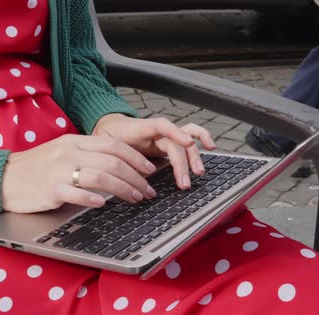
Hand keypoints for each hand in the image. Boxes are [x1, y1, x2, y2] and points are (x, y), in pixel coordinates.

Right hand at [1, 134, 157, 212]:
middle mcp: (69, 153)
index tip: (149, 170)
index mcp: (74, 142)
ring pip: (101, 176)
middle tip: (148, 191)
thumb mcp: (60, 152)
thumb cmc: (34, 168)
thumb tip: (117, 164)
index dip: (136, 157)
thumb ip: (86, 154)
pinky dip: (92, 198)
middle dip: (137, 177)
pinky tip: (103, 204)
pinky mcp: (49, 189)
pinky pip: (75, 192)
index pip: (114, 145)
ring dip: (124, 188)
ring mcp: (59, 170)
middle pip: (113, 162)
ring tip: (135, 199)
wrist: (3, 177)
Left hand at [93, 114, 216, 189]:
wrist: (109, 128)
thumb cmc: (107, 138)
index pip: (162, 125)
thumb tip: (130, 181)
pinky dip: (202, 138)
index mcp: (140, 128)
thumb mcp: (107, 148)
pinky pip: (189, 137)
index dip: (176, 132)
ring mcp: (165, 135)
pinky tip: (211, 147)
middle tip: (183, 183)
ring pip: (186, 141)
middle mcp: (156, 131)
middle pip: (175, 143)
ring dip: (194, 157)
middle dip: (182, 163)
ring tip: (197, 173)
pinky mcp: (169, 141)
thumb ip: (119, 160)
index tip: (187, 143)